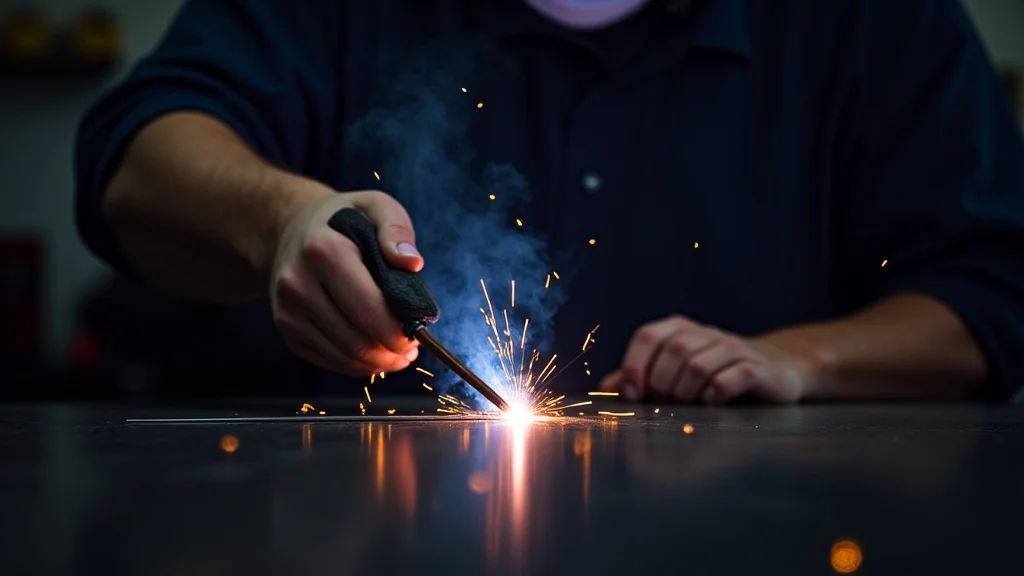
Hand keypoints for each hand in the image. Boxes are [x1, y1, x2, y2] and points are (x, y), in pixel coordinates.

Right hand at [270, 188, 422, 375]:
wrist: (290, 228)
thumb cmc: (344, 220)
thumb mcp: (375, 206)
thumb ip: (396, 229)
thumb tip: (412, 263)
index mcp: (323, 251)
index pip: (369, 309)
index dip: (399, 332)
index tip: (418, 332)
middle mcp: (298, 284)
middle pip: (356, 341)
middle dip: (392, 352)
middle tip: (411, 348)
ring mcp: (287, 310)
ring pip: (343, 356)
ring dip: (377, 362)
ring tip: (398, 353)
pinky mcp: (286, 328)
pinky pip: (328, 360)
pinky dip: (357, 364)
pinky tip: (374, 353)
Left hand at [599, 315, 829, 403]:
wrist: (777, 368)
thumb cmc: (717, 372)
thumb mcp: (677, 371)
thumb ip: (642, 377)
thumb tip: (606, 386)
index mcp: (680, 329)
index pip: (648, 336)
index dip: (634, 364)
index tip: (632, 393)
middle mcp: (705, 333)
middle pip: (673, 350)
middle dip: (662, 382)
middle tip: (665, 402)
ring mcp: (734, 348)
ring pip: (699, 364)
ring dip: (686, 391)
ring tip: (689, 404)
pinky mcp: (758, 367)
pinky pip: (734, 375)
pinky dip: (718, 391)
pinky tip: (713, 402)